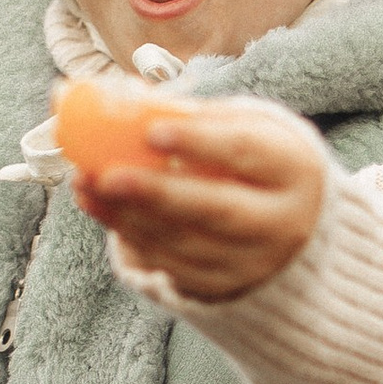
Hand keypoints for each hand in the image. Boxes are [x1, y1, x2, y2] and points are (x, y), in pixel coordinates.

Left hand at [73, 97, 325, 303]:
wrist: (293, 225)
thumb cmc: (255, 160)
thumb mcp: (243, 128)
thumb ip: (191, 115)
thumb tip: (120, 97)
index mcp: (296, 170)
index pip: (246, 152)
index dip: (199, 141)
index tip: (151, 130)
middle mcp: (284, 222)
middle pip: (216, 209)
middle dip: (156, 192)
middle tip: (106, 174)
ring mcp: (255, 262)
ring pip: (185, 242)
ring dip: (128, 214)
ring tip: (86, 183)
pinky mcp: (225, 287)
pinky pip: (171, 264)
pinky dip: (130, 235)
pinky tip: (100, 207)